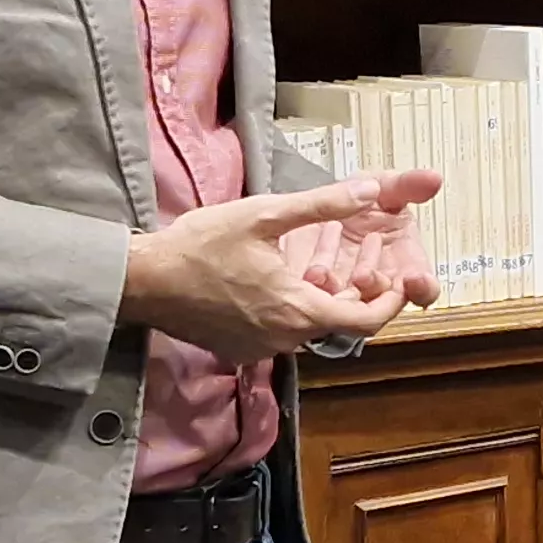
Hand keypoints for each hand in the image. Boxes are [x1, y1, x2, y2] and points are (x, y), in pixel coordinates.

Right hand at [124, 172, 442, 361]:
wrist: (145, 282)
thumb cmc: (201, 245)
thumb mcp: (264, 215)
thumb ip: (323, 205)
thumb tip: (371, 190)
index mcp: (299, 310)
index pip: (366, 321)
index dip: (390, 302)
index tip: (398, 280)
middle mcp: (285, 340)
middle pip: (338, 324)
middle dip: (355, 295)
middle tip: (361, 262)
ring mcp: (260, 350)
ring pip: (307, 329)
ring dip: (319, 302)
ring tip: (317, 266)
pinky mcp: (239, 351)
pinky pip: (278, 335)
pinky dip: (288, 312)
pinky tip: (276, 282)